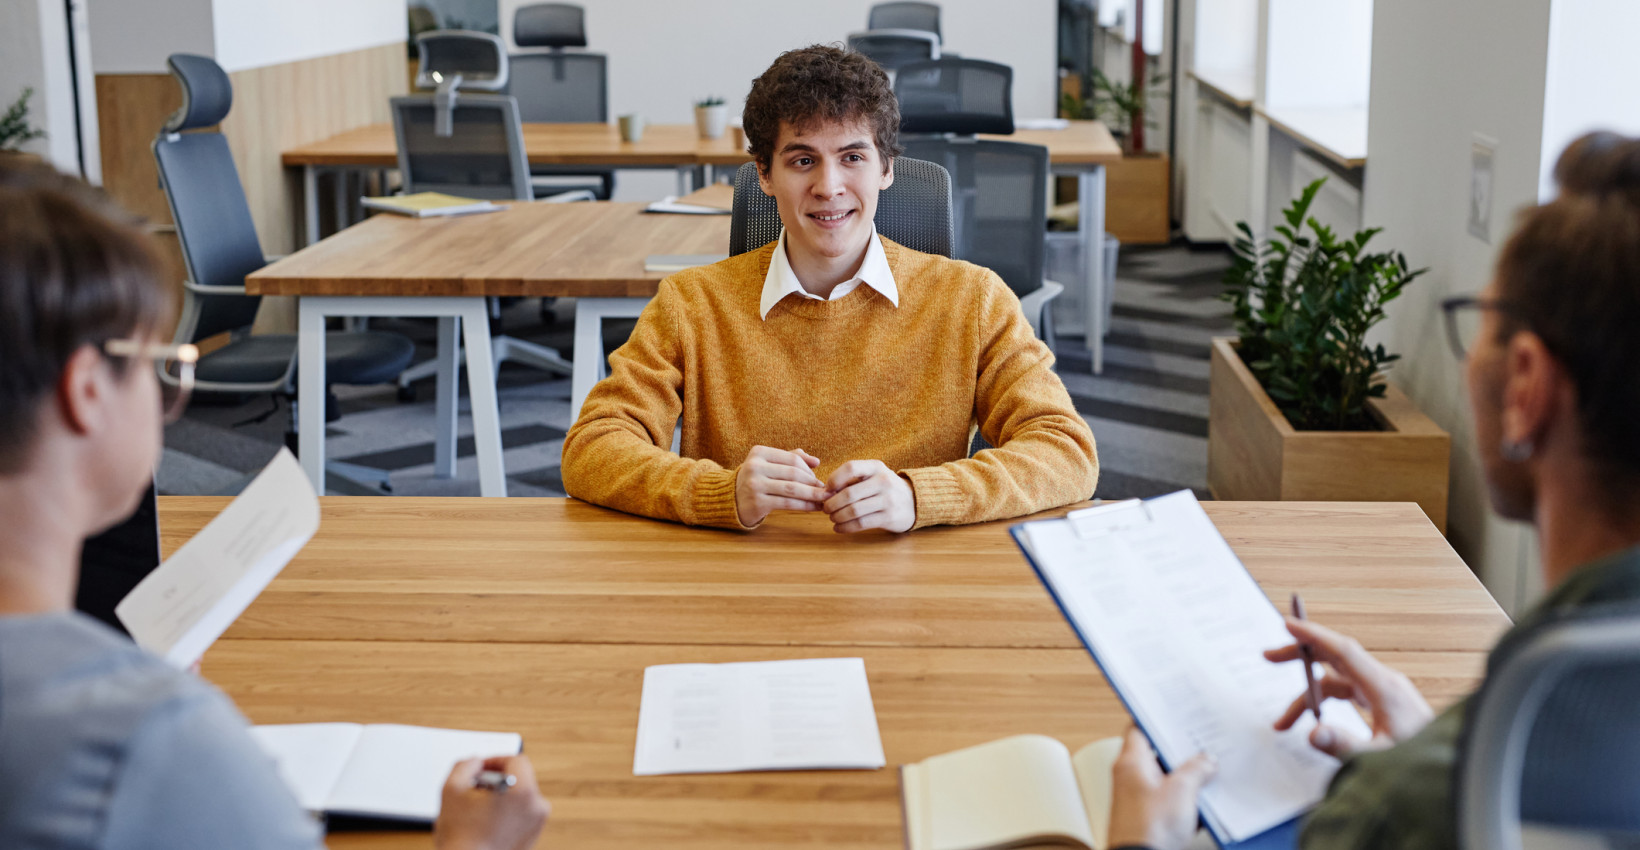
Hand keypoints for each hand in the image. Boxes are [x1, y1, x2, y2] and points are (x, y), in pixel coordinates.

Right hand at [434, 755, 549, 849]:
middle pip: (520, 779)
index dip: (495, 760)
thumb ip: (465, 765)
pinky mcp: (532, 840)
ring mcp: (537, 825)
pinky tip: (486, 823)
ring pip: (520, 798)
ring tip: (479, 809)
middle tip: (475, 789)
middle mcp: (537, 807)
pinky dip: (507, 814)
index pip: (516, 761)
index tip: (480, 768)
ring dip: (502, 797)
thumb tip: (476, 763)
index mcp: (524, 791)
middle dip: (497, 779)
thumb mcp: (452, 789)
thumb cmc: (460, 837)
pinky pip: (521, 817)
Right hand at [734, 446, 829, 526]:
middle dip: (813, 483)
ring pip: (792, 489)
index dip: (809, 471)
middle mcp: (754, 466)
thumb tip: (816, 461)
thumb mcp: (769, 464)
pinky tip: (815, 508)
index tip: (819, 481)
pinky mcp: (757, 502)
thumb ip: (791, 459)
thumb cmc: (756, 480)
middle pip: (794, 473)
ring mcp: (754, 484)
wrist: (731, 500)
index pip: (792, 459)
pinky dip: (805, 505)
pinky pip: (787, 503)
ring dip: (813, 495)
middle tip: (827, 491)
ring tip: (826, 499)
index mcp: (759, 452)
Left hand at [822, 460, 915, 532]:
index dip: (834, 479)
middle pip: (849, 493)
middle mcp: (883, 481)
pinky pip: (861, 523)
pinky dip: (845, 527)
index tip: (826, 490)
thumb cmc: (884, 488)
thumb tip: (825, 492)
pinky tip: (838, 528)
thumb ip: (851, 480)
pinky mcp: (889, 517)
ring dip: (837, 516)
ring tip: (832, 518)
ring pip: (854, 510)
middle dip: (831, 503)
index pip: (850, 467)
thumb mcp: (872, 476)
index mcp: (876, 467)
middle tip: (825, 509)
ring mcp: (888, 500)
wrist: (914, 502)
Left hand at [1106, 727, 1216, 849]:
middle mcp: (1131, 778)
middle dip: (1181, 753)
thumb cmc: (1149, 828)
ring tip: (1208, 776)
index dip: (1156, 720)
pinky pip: (1169, 803)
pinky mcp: (1149, 818)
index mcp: (1131, 763)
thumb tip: (1206, 761)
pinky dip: (1185, 802)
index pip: (1138, 729)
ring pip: (1166, 780)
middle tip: (1201, 747)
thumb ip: (1196, 770)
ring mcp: (1139, 799)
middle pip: (1157, 755)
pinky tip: (1202, 806)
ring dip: (1187, 780)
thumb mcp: (1181, 790)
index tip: (1174, 715)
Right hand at [1264, 616, 1433, 758]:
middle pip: (1335, 658)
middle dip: (1302, 656)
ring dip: (1308, 697)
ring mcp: (1384, 691)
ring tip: (1283, 722)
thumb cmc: (1422, 759)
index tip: (1288, 624)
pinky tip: (1314, 721)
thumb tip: (1312, 733)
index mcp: (1385, 688)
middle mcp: (1383, 683)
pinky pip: (1346, 693)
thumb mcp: (1380, 757)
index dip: (1315, 635)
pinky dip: (1324, 702)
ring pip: (1336, 682)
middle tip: (1269, 657)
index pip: (1344, 651)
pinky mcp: (1383, 702)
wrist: (1451, 765)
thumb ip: (1344, 745)